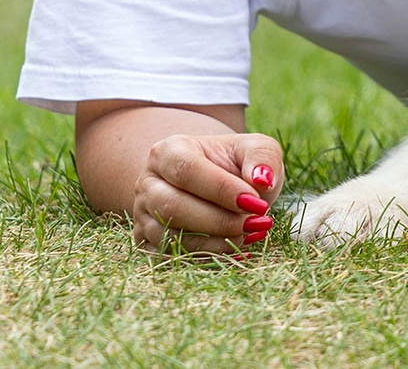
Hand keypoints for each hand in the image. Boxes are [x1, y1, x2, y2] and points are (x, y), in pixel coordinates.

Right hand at [130, 130, 286, 255]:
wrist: (213, 183)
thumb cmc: (233, 164)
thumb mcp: (253, 148)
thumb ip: (262, 156)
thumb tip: (263, 180)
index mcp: (168, 151)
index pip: (188, 170)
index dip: (222, 190)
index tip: (256, 203)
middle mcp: (148, 183)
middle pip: (174, 207)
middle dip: (220, 221)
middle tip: (256, 223)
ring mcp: (144, 216)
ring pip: (171, 237)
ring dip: (215, 243)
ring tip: (249, 234)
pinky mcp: (148, 243)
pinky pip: (171, 259)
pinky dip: (206, 258)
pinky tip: (236, 250)